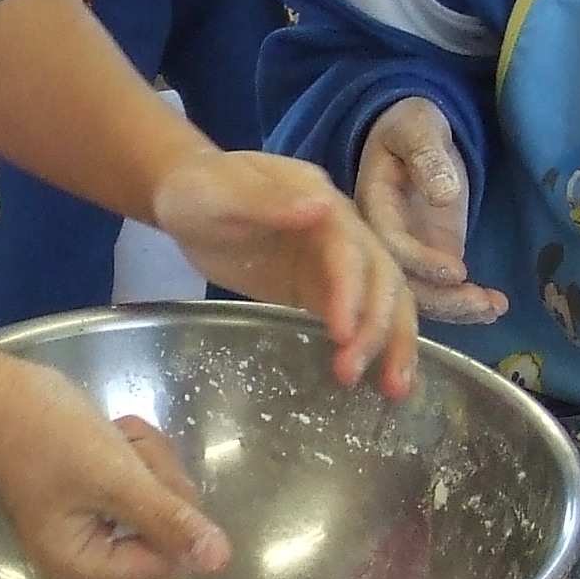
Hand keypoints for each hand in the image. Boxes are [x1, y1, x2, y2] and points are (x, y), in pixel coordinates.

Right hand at [0, 356, 231, 578]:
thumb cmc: (44, 433)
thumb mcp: (114, 476)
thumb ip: (168, 520)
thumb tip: (220, 563)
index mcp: (83, 566)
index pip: (165, 562)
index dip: (171, 515)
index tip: (145, 477)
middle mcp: (85, 553)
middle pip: (163, 527)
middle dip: (153, 476)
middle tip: (120, 449)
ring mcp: (87, 520)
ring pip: (155, 493)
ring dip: (142, 456)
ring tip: (108, 434)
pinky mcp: (88, 490)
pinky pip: (136, 476)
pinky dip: (128, 448)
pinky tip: (104, 430)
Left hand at [153, 148, 419, 396]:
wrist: (186, 198)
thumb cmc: (200, 190)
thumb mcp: (221, 191)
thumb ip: (267, 200)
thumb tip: (322, 208)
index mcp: (320, 201)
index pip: (350, 248)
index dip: (351, 290)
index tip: (342, 332)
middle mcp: (340, 230)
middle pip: (380, 277)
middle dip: (376, 325)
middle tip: (352, 372)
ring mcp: (334, 261)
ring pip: (382, 299)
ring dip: (392, 341)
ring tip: (393, 388)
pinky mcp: (321, 289)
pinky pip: (357, 316)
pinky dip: (373, 344)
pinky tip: (379, 379)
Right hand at [355, 97, 506, 323]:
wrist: (414, 133)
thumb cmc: (411, 124)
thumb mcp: (418, 127)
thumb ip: (428, 155)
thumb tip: (444, 194)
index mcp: (371, 204)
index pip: (389, 243)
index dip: (420, 262)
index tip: (457, 269)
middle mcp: (380, 238)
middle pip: (401, 282)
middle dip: (442, 299)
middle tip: (482, 304)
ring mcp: (404, 252)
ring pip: (420, 295)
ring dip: (457, 307)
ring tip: (495, 307)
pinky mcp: (425, 259)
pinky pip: (439, 290)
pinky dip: (465, 304)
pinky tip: (496, 307)